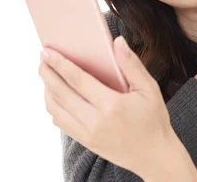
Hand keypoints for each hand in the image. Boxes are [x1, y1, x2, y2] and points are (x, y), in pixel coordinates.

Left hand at [38, 35, 174, 178]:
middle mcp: (95, 121)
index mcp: (111, 105)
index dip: (59, 64)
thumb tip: (118, 41)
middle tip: (42, 58)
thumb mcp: (149, 89)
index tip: (47, 51)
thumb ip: (131, 64)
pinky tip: (55, 95)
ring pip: (56, 109)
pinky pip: (61, 122)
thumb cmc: (153, 120)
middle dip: (47, 73)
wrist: (154, 156)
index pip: (77, 80)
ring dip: (47, 90)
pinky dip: (53, 107)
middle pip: (61, 93)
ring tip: (47, 75)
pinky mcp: (85, 141)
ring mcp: (88, 133)